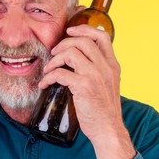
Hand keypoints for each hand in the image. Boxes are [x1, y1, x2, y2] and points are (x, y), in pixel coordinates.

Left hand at [39, 25, 135, 158]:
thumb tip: (77, 62)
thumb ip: (98, 70)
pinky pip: (60, 73)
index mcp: (112, 65)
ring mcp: (95, 76)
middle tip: (54, 53)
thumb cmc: (104, 109)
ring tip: (48, 69)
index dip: (84, 29)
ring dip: (54, 59)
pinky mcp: (84, 86)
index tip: (69, 31)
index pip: (102, 36)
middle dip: (63, 44)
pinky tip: (45, 83)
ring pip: (71, 53)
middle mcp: (105, 67)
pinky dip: (49, 77)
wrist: (108, 130)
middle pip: (83, 41)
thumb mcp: (107, 84)